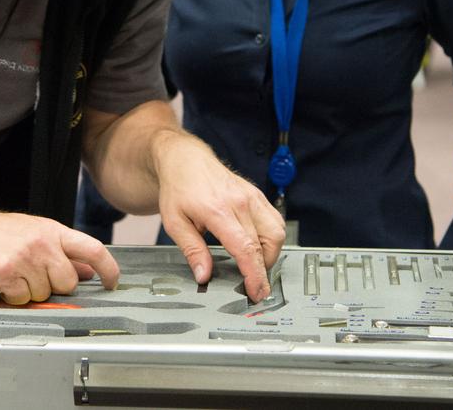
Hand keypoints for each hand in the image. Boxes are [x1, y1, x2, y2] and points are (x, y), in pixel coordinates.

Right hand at [0, 208, 119, 304]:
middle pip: (68, 281)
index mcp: (52, 230)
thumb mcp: (33, 232)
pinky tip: (2, 281)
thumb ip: (61, 250)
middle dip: (55, 286)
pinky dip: (12, 296)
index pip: (93, 249)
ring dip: (29, 291)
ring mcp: (24, 258)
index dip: (109, 268)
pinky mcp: (6, 274)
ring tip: (14, 274)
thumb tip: (87, 271)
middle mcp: (42, 243)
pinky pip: (21, 299)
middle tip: (34, 276)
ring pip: (44, 294)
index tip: (112, 282)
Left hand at [154, 133, 284, 300]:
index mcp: (218, 210)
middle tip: (251, 283)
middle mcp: (240, 202)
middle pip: (266, 244)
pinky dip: (271, 238)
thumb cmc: (179, 189)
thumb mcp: (175, 223)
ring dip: (270, 254)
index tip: (256, 291)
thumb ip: (192, 250)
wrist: (186, 160)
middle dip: (262, 270)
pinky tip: (257, 245)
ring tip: (252, 263)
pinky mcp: (257, 195)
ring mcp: (252, 197)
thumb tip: (203, 275)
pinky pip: (275, 221)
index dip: (254, 274)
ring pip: (277, 233)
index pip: (246, 248)